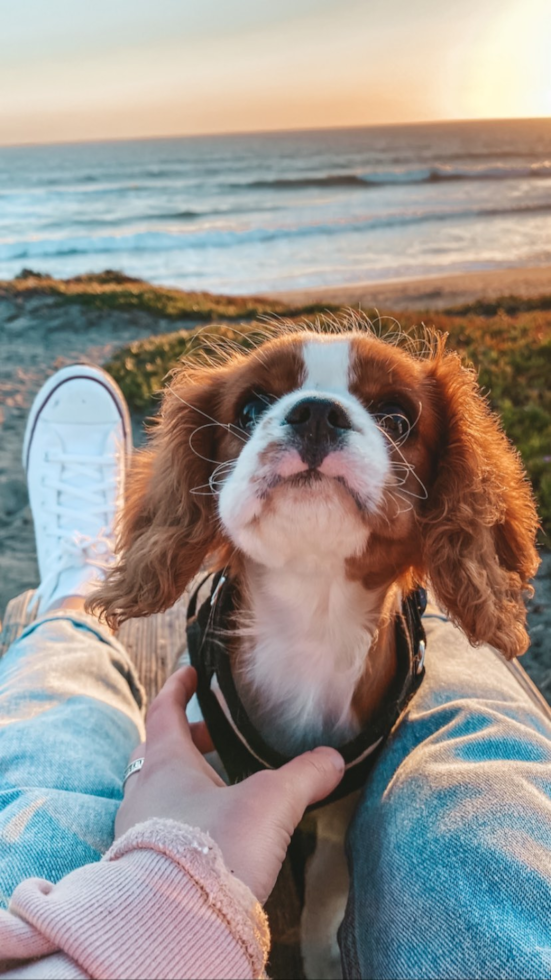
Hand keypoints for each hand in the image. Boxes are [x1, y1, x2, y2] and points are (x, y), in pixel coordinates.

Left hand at [115, 666, 344, 902]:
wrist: (175, 924)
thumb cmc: (214, 849)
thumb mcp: (270, 803)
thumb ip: (304, 776)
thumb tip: (333, 760)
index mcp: (166, 763)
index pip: (164, 711)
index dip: (178, 689)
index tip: (189, 673)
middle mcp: (143, 793)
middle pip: (157, 752)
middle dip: (187, 741)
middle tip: (215, 738)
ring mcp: (136, 832)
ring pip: (154, 793)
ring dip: (182, 784)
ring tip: (219, 789)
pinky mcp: (143, 868)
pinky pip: (157, 830)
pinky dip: (181, 820)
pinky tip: (210, 834)